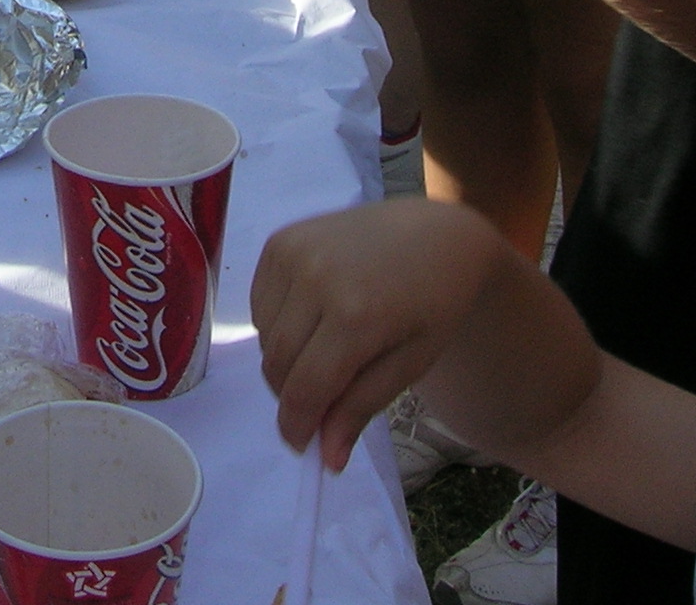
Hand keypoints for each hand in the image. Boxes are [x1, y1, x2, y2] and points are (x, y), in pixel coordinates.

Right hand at [253, 199, 474, 469]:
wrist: (436, 235)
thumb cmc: (434, 304)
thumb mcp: (411, 363)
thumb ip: (362, 407)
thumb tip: (327, 460)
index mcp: (357, 315)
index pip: (305, 388)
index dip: (297, 426)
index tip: (301, 447)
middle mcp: (316, 278)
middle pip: (277, 363)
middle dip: (290, 395)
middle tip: (317, 404)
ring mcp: (294, 252)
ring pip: (263, 335)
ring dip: (283, 358)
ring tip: (323, 351)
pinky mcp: (280, 240)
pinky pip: (259, 303)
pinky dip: (276, 323)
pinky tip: (312, 317)